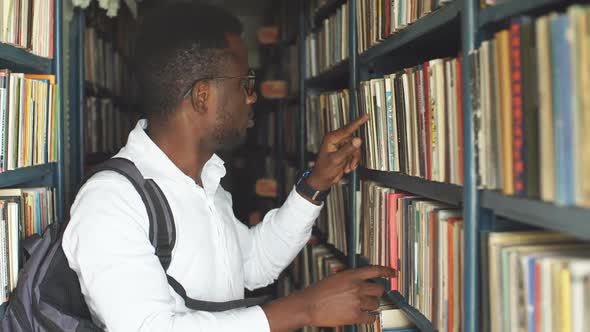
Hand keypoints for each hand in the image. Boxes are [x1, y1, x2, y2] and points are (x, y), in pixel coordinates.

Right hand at [261, 265, 394, 331]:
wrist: (308, 305)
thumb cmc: (318, 292)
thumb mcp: (335, 278)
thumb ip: (350, 278)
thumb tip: (361, 282)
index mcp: (351, 275)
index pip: (375, 270)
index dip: (387, 271)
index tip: (393, 273)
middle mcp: (357, 287)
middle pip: (379, 289)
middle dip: (377, 293)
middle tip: (371, 295)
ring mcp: (357, 302)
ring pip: (376, 303)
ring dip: (371, 305)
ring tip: (362, 306)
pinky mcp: (355, 315)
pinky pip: (372, 317)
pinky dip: (370, 317)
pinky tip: (365, 315)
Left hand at [306, 114, 369, 190]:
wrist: (323, 180)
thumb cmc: (324, 170)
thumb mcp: (337, 160)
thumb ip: (348, 149)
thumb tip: (358, 140)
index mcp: (331, 138)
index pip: (347, 129)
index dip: (358, 122)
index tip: (366, 116)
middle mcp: (336, 140)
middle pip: (353, 141)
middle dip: (354, 154)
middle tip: (351, 163)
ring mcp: (340, 146)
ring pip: (355, 148)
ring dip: (353, 159)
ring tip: (348, 167)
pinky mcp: (344, 152)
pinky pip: (354, 153)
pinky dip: (353, 161)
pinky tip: (347, 167)